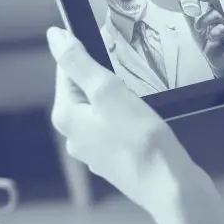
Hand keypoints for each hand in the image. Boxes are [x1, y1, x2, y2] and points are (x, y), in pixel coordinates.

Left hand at [47, 27, 193, 211]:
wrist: (169, 186)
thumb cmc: (141, 141)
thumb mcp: (108, 92)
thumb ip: (79, 63)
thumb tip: (54, 37)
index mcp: (67, 117)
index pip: (66, 71)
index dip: (85, 51)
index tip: (107, 41)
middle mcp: (75, 136)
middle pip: (83, 89)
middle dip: (104, 74)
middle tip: (128, 68)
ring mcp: (96, 149)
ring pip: (102, 108)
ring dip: (118, 95)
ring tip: (140, 92)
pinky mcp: (117, 157)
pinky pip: (117, 125)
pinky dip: (129, 114)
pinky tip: (146, 116)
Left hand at [179, 0, 223, 73]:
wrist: (212, 58)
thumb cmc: (206, 41)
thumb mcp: (193, 25)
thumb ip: (187, 13)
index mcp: (214, 10)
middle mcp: (222, 15)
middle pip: (218, 0)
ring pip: (218, 14)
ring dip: (205, 19)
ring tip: (198, 27)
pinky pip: (223, 29)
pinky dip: (215, 31)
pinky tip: (211, 37)